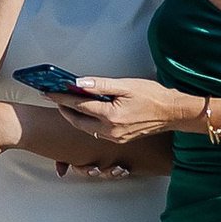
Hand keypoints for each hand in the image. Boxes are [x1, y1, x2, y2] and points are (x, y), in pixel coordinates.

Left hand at [63, 77, 187, 143]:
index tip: (48, 92)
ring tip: (66, 104)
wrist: (172, 113)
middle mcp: (110, 130)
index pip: (78, 105)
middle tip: (53, 98)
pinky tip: (85, 113)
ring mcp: (115, 137)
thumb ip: (100, 84)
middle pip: (77, 121)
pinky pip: (97, 132)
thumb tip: (78, 82)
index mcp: (111, 116)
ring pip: (86, 128)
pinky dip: (87, 123)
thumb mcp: (126, 85)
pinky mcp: (120, 139)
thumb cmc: (152, 96)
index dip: (60, 98)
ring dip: (74, 117)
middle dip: (63, 110)